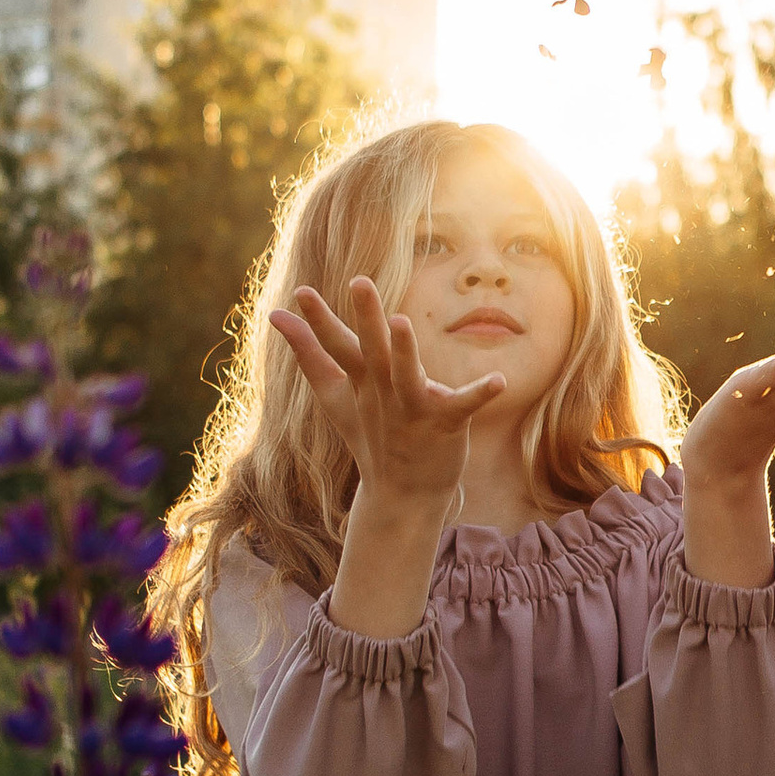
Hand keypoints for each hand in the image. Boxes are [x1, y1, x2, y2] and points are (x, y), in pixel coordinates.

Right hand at [269, 278, 501, 521]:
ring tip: (401, 322)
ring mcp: (414, 409)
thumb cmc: (372, 434)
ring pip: (408, 377)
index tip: (300, 291)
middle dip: (366, 318)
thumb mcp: (336, 395)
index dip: (319, 321)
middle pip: (373, 351)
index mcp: (362, 380)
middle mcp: (385, 392)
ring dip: (405, 352)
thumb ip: (309, 354)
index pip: (337, 346)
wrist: (403, 493)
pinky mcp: (446, 424)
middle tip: (359, 282)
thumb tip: (275, 314)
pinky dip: (480, 394)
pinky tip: (499, 380)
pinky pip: (464, 405)